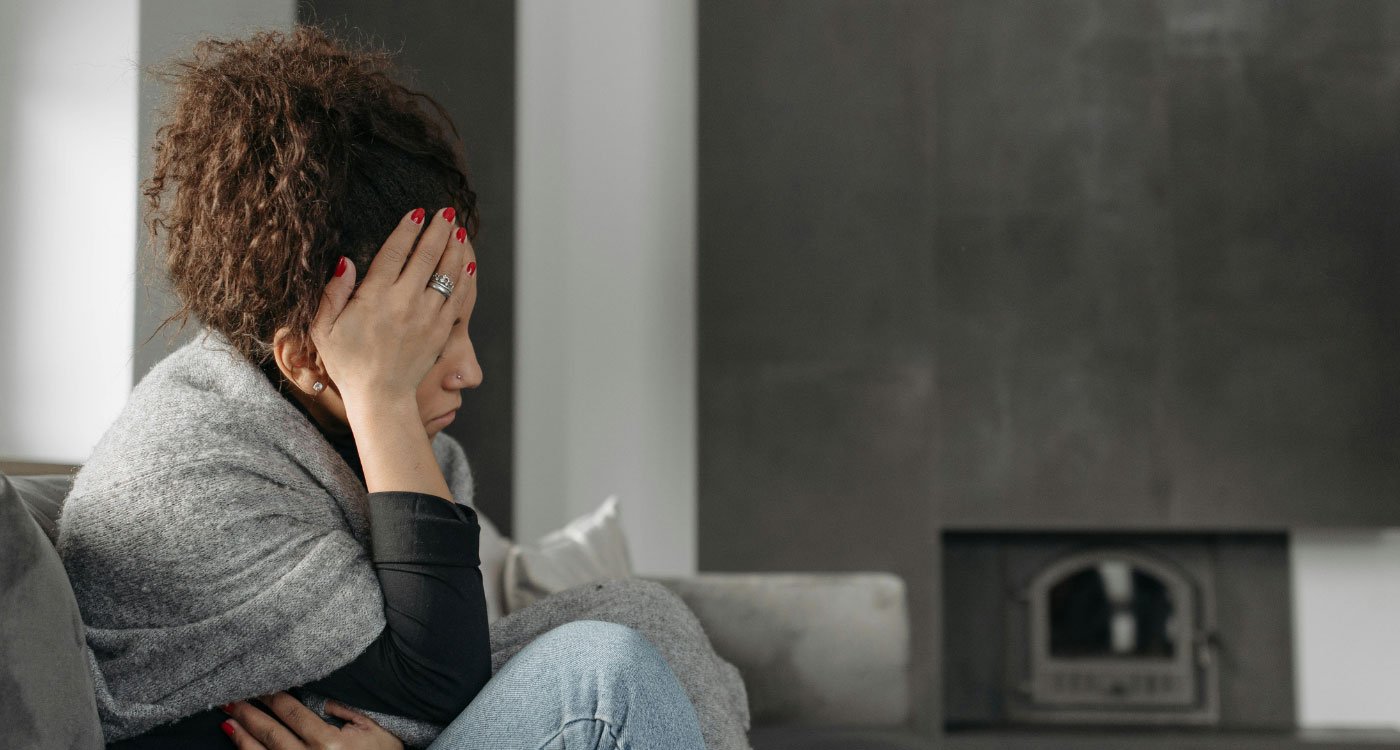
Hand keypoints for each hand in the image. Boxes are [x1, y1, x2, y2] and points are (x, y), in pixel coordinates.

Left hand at [220, 693, 402, 749]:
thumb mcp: (372, 729)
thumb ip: (344, 711)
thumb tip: (318, 698)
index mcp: (329, 743)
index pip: (293, 713)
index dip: (273, 697)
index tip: (259, 685)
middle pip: (271, 733)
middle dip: (249, 714)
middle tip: (230, 699)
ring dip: (242, 737)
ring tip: (227, 721)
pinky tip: (241, 747)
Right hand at [311, 207, 471, 410]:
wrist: (380, 397)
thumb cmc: (347, 363)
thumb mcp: (324, 329)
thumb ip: (331, 294)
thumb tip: (346, 261)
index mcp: (375, 297)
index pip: (394, 252)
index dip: (407, 229)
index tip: (417, 212)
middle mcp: (405, 302)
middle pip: (427, 256)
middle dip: (438, 230)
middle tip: (446, 211)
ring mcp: (427, 316)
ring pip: (447, 273)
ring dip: (455, 248)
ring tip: (459, 230)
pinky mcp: (442, 331)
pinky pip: (459, 297)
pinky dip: (465, 278)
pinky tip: (468, 264)